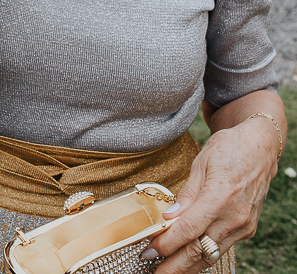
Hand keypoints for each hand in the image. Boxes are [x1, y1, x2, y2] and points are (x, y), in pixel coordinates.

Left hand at [145, 119, 278, 271]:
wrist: (260, 148)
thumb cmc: (228, 149)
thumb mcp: (201, 163)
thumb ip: (186, 193)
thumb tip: (168, 216)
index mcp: (219, 197)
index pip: (188, 229)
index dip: (168, 244)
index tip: (150, 251)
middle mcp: (233, 217)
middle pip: (199, 250)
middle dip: (175, 266)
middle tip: (155, 273)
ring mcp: (242, 226)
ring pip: (211, 254)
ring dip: (189, 266)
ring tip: (167, 270)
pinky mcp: (247, 229)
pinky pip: (222, 248)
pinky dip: (204, 255)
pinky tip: (189, 258)